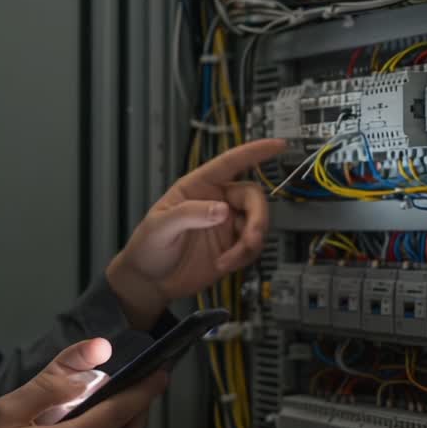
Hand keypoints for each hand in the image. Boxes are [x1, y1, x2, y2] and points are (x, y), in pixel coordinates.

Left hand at [106, 138, 286, 327]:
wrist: (151, 282)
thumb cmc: (148, 247)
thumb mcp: (160, 227)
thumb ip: (189, 215)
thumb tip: (222, 210)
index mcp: (197, 187)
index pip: (229, 163)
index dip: (254, 152)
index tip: (278, 145)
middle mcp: (216, 201)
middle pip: (252, 197)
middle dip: (258, 217)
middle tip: (250, 239)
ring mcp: (226, 224)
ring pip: (257, 222)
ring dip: (251, 242)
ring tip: (230, 259)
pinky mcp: (232, 246)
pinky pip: (252, 246)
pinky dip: (245, 256)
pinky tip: (225, 264)